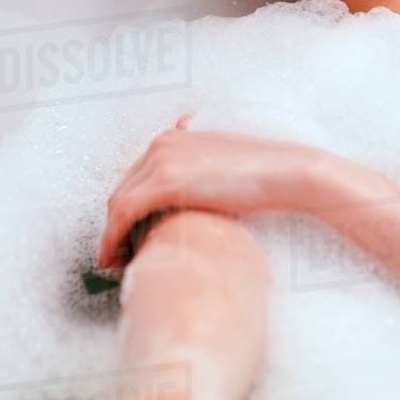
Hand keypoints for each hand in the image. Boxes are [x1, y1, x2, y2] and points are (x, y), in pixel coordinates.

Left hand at [97, 112, 352, 271]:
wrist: (288, 173)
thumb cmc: (265, 176)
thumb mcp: (223, 167)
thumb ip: (200, 174)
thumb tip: (194, 196)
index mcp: (173, 137)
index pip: (135, 177)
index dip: (124, 209)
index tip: (124, 234)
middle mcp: (162, 143)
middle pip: (123, 189)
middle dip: (114, 223)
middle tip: (115, 254)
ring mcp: (162, 160)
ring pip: (119, 202)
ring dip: (110, 234)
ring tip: (114, 262)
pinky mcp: (167, 181)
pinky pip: (125, 212)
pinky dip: (113, 236)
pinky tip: (115, 257)